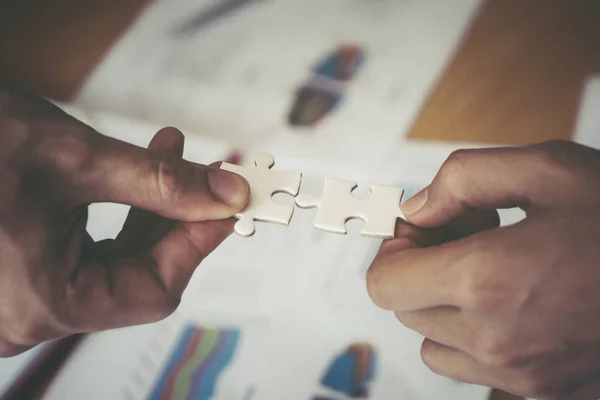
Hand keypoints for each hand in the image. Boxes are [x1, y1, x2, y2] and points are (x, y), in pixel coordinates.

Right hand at [0, 84, 248, 356]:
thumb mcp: (73, 157)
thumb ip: (159, 183)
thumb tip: (225, 195)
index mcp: (42, 304)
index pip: (155, 289)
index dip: (198, 243)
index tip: (228, 204)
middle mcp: (26, 315)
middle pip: (135, 277)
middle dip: (174, 218)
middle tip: (204, 175)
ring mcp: (17, 299)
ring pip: (110, 264)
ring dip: (145, 210)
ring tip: (167, 154)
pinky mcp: (12, 275)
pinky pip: (79, 255)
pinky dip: (110, 216)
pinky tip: (126, 175)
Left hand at [366, 140, 599, 399]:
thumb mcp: (549, 169)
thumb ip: (463, 179)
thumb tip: (416, 209)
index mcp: (486, 280)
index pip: (384, 283)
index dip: (394, 250)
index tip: (421, 228)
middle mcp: (495, 338)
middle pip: (406, 308)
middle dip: (421, 267)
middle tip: (465, 234)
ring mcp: (520, 374)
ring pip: (434, 342)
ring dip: (444, 304)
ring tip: (490, 267)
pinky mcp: (542, 390)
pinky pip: (474, 367)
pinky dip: (473, 335)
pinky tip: (513, 299)